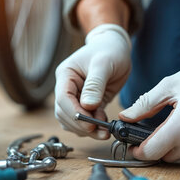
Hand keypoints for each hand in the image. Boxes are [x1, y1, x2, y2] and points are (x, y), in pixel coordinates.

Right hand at [55, 24, 131, 138]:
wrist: (116, 47)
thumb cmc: (109, 50)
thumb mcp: (104, 63)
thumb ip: (95, 84)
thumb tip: (87, 106)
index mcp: (66, 75)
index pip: (62, 99)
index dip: (74, 114)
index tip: (90, 123)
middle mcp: (67, 87)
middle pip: (64, 113)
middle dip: (81, 125)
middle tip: (100, 131)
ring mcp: (76, 96)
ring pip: (72, 121)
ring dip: (86, 129)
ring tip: (103, 131)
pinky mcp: (88, 104)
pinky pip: (84, 120)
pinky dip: (92, 127)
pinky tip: (104, 125)